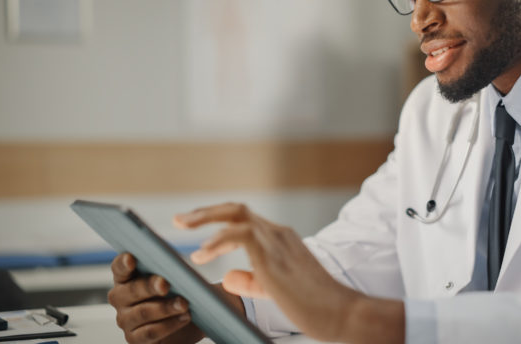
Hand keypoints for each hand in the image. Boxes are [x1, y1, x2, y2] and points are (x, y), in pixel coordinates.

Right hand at [108, 252, 242, 343]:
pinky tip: (183, 317)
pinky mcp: (135, 338)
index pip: (119, 267)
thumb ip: (171, 267)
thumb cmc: (179, 290)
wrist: (190, 316)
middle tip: (165, 284)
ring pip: (142, 313)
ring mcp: (126, 319)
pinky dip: (169, 325)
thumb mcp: (177, 275)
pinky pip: (150, 332)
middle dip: (149, 287)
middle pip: (131, 291)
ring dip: (164, 308)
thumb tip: (176, 265)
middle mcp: (120, 298)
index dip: (123, 263)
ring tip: (183, 303)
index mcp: (127, 277)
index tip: (132, 259)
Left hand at [173, 203, 403, 343]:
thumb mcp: (274, 291)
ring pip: (235, 214)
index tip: (195, 232)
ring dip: (205, 218)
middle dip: (205, 212)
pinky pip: (240, 234)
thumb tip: (227, 275)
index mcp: (280, 239)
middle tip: (180, 220)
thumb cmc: (313, 305)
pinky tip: (203, 253)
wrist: (340, 312)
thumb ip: (251, 280)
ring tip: (183, 229)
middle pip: (236, 209)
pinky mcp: (273, 255)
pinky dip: (217, 240)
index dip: (217, 222)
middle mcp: (278, 234)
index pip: (244, 220)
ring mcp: (277, 241)